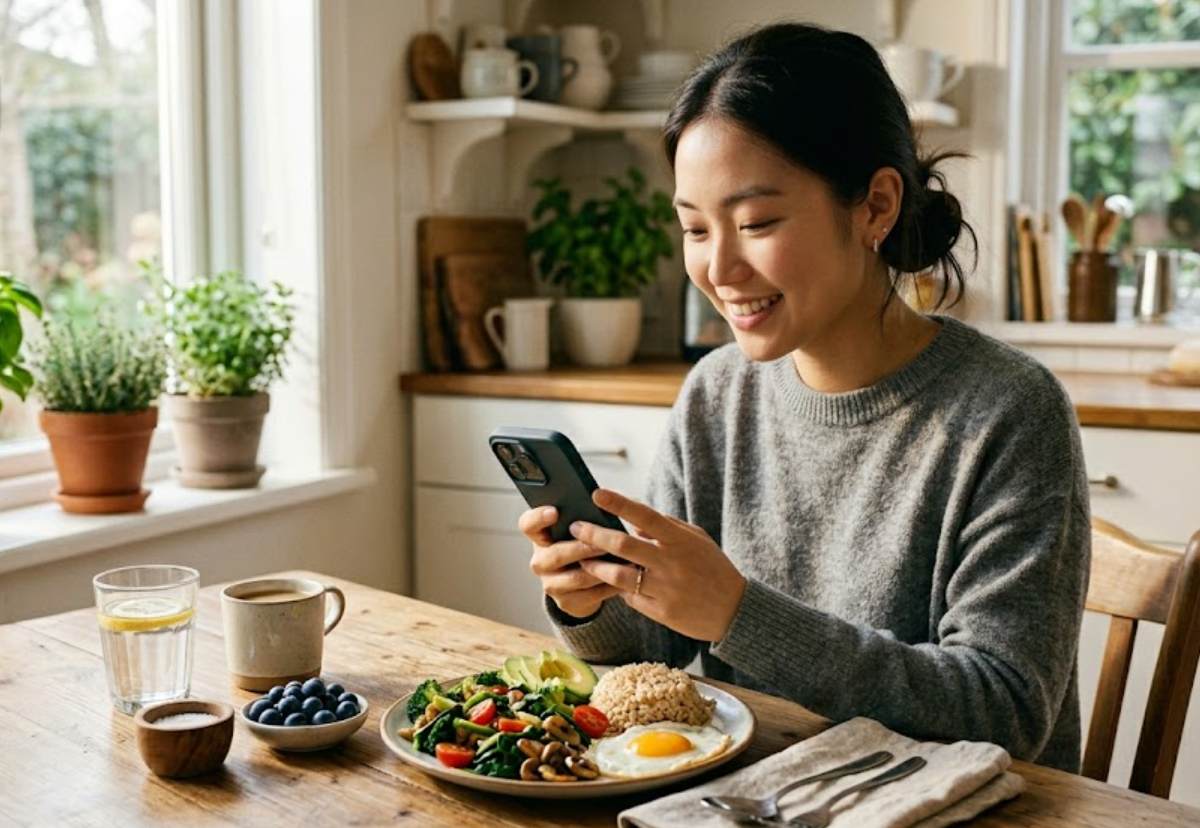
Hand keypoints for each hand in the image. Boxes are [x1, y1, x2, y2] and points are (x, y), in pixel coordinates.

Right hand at [519, 506, 621, 618]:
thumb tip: (604, 505)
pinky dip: (609, 586)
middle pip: (555, 555)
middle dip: (581, 549)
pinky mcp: (565, 602)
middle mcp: (540, 561)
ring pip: (575, 578)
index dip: (539, 518)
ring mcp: (551, 583)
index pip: (528, 524)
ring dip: (600, 569)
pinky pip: (589, 595)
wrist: (580, 584)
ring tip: (621, 561)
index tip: (555, 511)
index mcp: (539, 537)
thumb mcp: (577, 532)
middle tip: (602, 543)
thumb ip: (583, 520)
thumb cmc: (581, 546)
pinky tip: (625, 578)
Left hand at [570, 489, 746, 641]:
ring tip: (583, 559)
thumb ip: (667, 527)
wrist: (734, 610)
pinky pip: (629, 598)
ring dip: (596, 566)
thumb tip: (634, 523)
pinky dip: (617, 588)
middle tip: (576, 528)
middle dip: (594, 535)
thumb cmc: (714, 568)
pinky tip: (609, 582)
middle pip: (623, 545)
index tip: (597, 494)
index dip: (619, 503)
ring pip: (618, 575)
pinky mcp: (661, 612)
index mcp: (680, 540)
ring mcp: (665, 589)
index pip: (644, 515)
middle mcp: (671, 562)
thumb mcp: (697, 539)